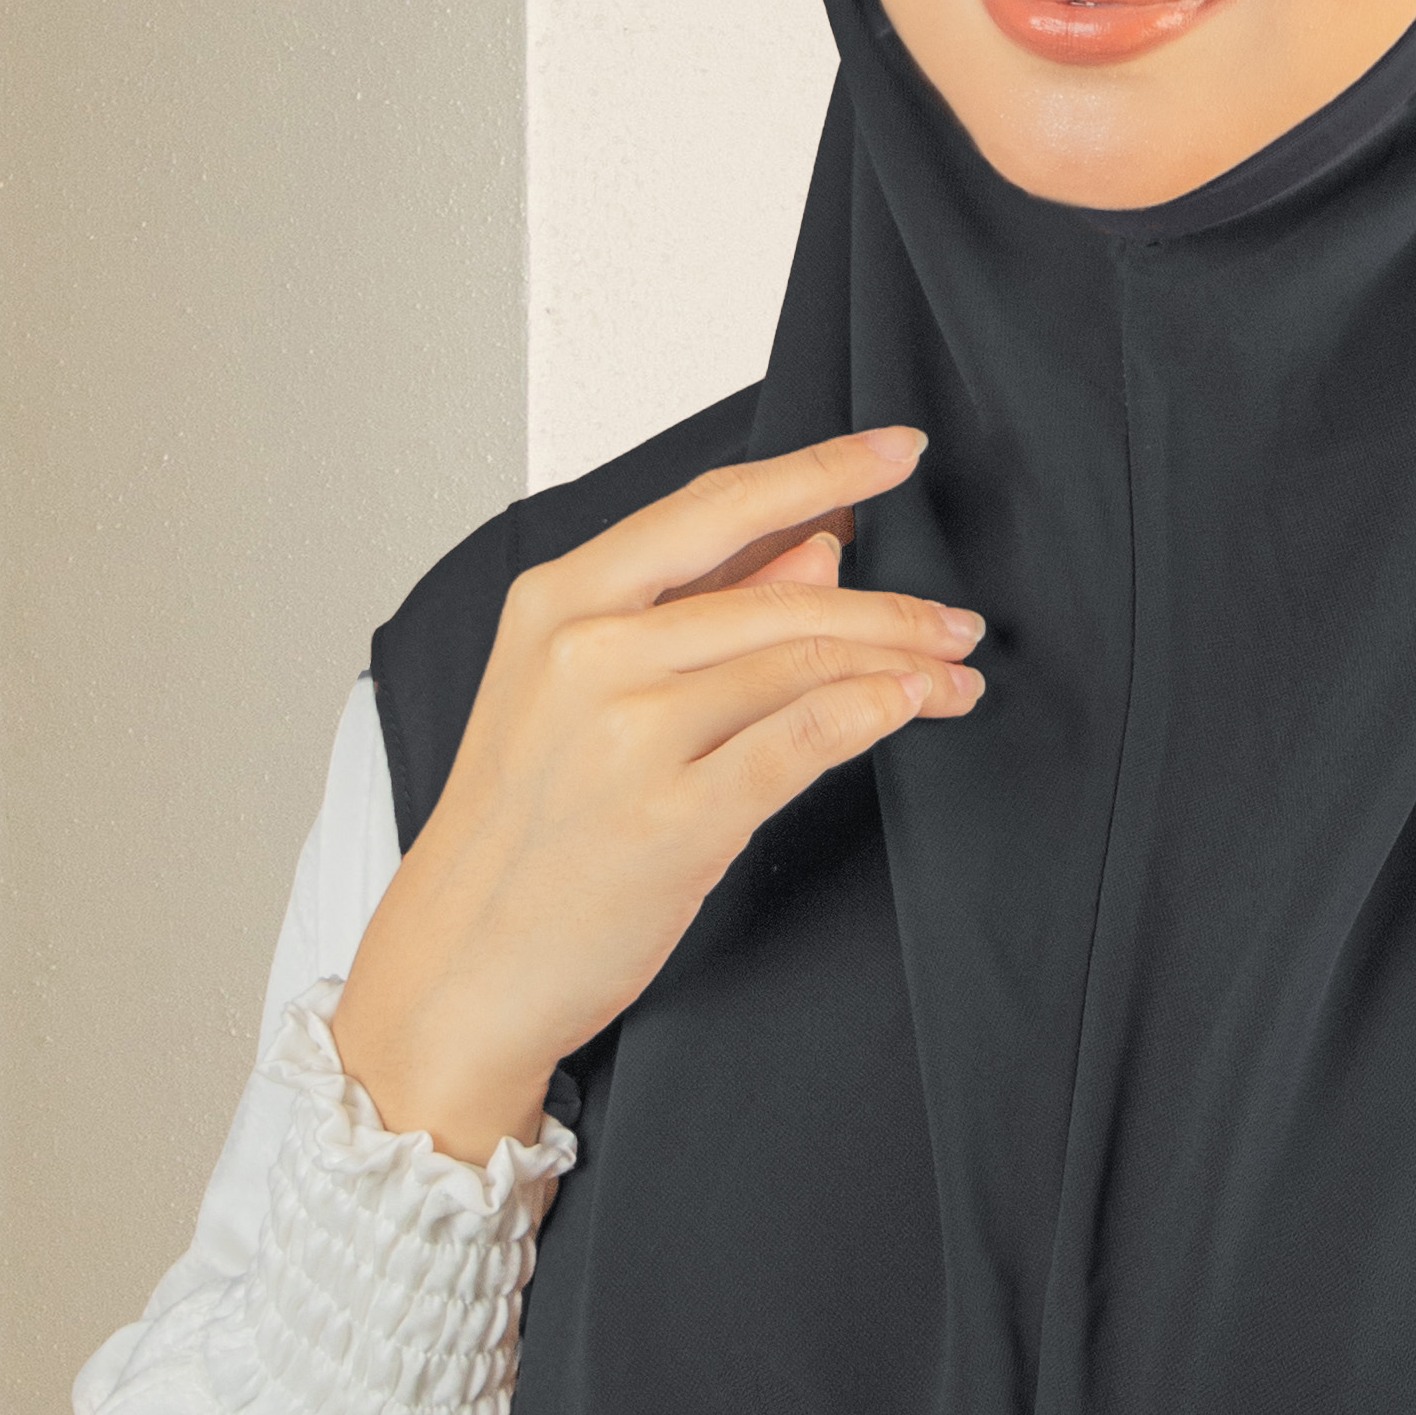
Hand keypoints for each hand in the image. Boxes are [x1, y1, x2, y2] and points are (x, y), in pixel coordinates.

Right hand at [331, 427, 982, 1160]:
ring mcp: (629, 734)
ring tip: (953, 673)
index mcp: (556, 602)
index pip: (712, 508)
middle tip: (954, 619)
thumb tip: (812, 549)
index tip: (894, 451)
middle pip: (779, 594)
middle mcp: (588, 653)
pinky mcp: (674, 816)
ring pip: (802, 662)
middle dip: (890, 603)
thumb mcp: (578, 696)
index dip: (819, 471)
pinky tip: (913, 704)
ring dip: (900, 662)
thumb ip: (695, 613)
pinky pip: (804, 739)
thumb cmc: (520, 836)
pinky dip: (873, 712)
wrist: (462, 963)